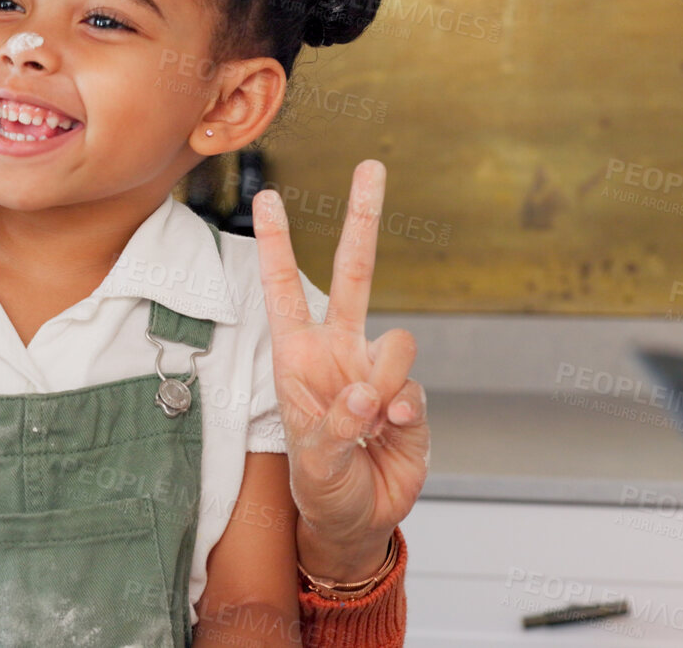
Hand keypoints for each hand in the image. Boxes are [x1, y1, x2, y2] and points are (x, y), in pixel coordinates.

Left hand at [254, 160, 428, 584]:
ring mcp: (377, 370)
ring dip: (384, 387)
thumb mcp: (311, 459)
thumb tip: (367, 393)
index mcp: (297, 355)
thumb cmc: (321, 482)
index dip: (277, 244)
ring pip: (397, 344)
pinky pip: (413, 391)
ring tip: (368, 427)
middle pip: (355, 272)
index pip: (284, 289)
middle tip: (371, 165)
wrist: (358, 516)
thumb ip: (334, 424)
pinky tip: (390, 438)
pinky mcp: (410, 396)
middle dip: (364, 217)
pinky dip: (403, 417)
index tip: (268, 197)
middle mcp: (338, 350)